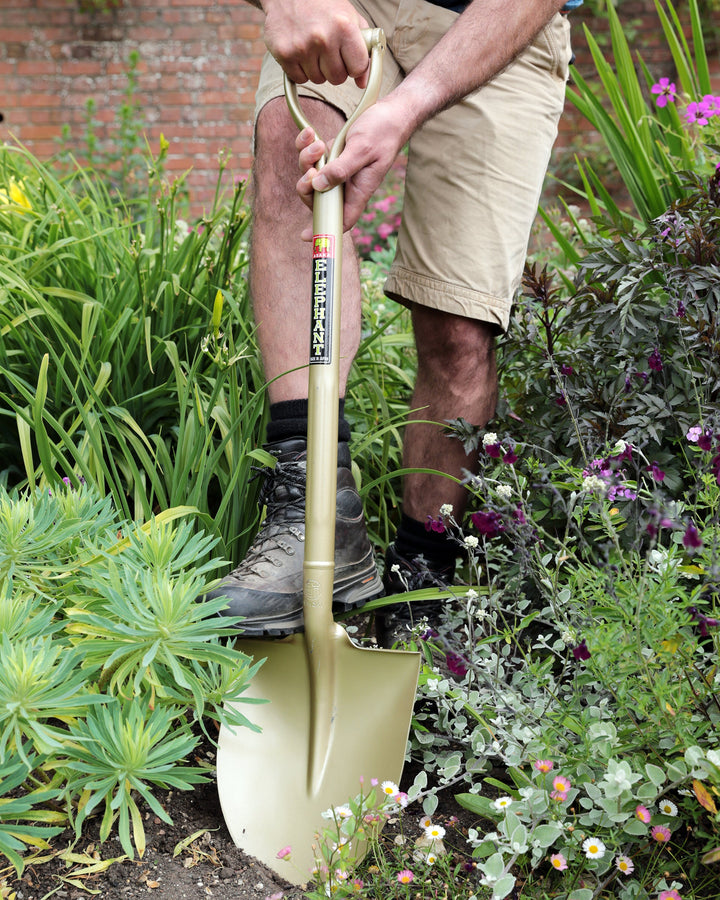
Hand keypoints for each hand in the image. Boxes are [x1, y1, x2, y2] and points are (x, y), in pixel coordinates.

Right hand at [262, 0, 369, 86]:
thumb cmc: (321, 4)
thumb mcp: (349, 18)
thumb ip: (362, 48)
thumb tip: (363, 82)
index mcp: (344, 27)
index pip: (358, 68)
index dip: (354, 66)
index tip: (348, 58)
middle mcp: (323, 38)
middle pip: (337, 78)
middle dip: (335, 68)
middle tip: (328, 51)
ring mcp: (302, 48)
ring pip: (318, 79)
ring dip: (317, 69)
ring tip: (313, 48)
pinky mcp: (284, 54)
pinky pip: (300, 79)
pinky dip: (301, 70)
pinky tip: (300, 51)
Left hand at [295, 99, 408, 234]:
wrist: (391, 113)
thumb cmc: (384, 131)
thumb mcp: (363, 149)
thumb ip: (341, 169)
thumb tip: (319, 186)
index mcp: (358, 191)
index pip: (341, 220)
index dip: (323, 230)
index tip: (306, 236)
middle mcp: (347, 184)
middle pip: (318, 199)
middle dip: (306, 187)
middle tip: (310, 170)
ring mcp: (338, 170)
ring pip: (311, 176)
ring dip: (306, 159)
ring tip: (317, 142)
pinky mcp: (333, 155)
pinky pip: (312, 157)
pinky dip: (306, 145)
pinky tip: (310, 133)